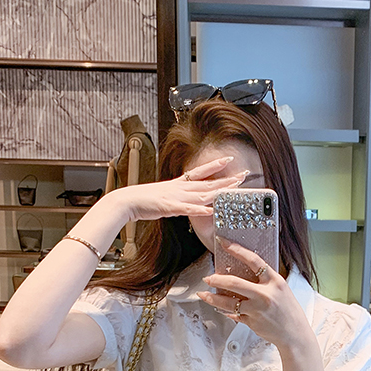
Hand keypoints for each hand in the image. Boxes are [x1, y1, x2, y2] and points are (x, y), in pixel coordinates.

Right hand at [115, 156, 248, 223]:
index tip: (228, 159)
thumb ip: (178, 200)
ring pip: (202, 194)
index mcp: (179, 184)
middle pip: (208, 183)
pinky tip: (211, 210)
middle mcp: (181, 188)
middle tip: (243, 175)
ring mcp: (177, 197)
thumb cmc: (144, 201)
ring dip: (219, 191)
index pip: (201, 172)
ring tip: (234, 188)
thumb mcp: (165, 198)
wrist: (127, 201)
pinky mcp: (170, 207)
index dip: (215, 166)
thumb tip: (187, 204)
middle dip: (227, 179)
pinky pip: (188, 209)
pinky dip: (200, 210)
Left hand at [197, 240, 313, 352]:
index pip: (254, 261)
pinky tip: (220, 308)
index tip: (224, 243)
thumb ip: (265, 280)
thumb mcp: (282, 289)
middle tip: (208, 278)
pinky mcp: (252, 322)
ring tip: (204, 294)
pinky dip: (226, 311)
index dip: (237, 250)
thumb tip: (244, 271)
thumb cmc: (289, 311)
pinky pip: (234, 314)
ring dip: (212, 298)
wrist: (295, 334)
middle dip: (217, 279)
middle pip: (234, 283)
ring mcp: (257, 310)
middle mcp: (265, 295)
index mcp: (275, 282)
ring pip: (228, 302)